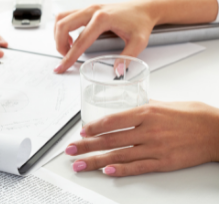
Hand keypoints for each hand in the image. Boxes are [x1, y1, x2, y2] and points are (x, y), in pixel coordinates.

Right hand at [54, 1, 154, 72]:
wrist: (144, 8)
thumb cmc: (140, 22)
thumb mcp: (138, 42)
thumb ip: (127, 58)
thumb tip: (117, 72)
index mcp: (103, 18)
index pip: (80, 41)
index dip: (69, 56)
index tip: (62, 67)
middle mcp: (92, 10)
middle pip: (63, 25)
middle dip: (60, 45)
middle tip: (66, 58)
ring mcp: (88, 8)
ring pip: (61, 18)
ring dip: (59, 35)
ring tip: (68, 48)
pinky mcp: (87, 9)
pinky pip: (66, 16)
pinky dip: (63, 28)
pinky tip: (72, 38)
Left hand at [64, 101, 218, 176]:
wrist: (218, 131)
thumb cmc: (194, 115)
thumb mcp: (165, 103)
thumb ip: (144, 106)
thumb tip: (129, 108)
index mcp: (147, 112)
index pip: (112, 120)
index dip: (94, 127)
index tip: (82, 131)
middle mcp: (148, 130)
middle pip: (110, 139)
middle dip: (86, 145)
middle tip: (70, 150)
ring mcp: (155, 148)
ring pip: (118, 155)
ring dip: (95, 161)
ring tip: (79, 164)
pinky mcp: (163, 163)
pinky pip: (137, 167)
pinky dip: (120, 170)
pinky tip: (106, 171)